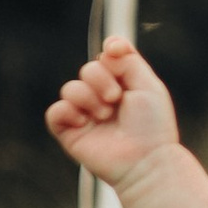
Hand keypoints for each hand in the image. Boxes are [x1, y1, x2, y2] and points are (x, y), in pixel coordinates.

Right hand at [46, 34, 180, 195]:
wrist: (145, 161)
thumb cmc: (152, 126)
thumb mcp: (148, 85)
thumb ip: (128, 61)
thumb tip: (108, 47)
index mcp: (123, 85)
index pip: (109, 57)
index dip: (111, 49)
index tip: (116, 51)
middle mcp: (103, 98)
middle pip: (89, 69)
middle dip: (101, 79)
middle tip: (116, 99)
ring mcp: (86, 115)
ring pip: (70, 88)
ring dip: (88, 97)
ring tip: (104, 115)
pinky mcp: (71, 133)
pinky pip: (55, 112)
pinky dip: (66, 111)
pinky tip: (83, 120)